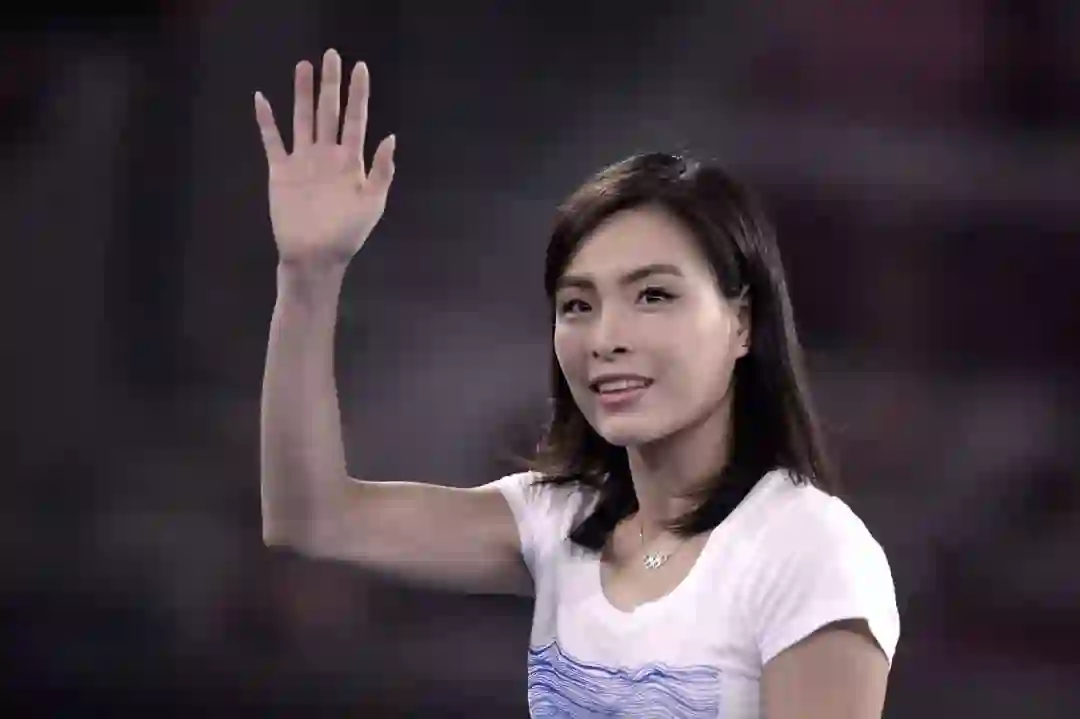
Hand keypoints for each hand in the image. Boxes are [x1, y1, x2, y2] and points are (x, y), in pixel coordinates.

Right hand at [254, 49, 395, 267]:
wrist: (315, 257)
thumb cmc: (347, 233)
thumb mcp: (373, 203)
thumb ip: (381, 170)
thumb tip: (390, 137)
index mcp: (351, 161)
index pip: (356, 119)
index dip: (359, 94)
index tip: (361, 68)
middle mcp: (327, 155)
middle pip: (329, 111)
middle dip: (331, 84)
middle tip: (332, 54)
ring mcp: (303, 161)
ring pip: (302, 119)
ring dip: (302, 93)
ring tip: (304, 66)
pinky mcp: (280, 171)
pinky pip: (272, 140)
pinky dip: (266, 121)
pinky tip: (262, 98)